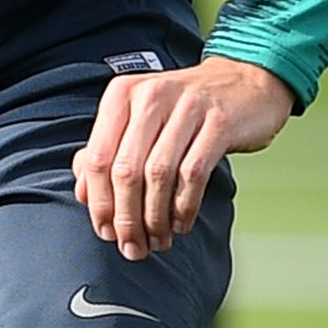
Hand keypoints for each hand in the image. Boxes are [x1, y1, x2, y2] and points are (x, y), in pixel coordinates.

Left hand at [75, 55, 294, 261]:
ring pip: (158, 175)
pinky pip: (193, 174)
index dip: (99, 202)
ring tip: (157, 240)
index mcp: (122, 94)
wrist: (244, 81)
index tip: (106, 231)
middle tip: (132, 246)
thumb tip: (83, 194)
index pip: (96, 157)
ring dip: (155, 218)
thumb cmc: (184, 109)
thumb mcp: (140, 119)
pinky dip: (184, 207)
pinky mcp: (219, 122)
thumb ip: (107, 150)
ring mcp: (188, 107)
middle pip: (126, 170)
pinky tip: (181, 224)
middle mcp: (151, 95)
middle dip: (126, 218)